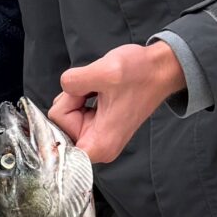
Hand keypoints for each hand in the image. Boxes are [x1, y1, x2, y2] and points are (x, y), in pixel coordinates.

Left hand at [51, 41, 184, 165]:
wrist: (159, 69)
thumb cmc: (140, 74)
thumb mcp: (105, 72)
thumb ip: (73, 81)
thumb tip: (64, 87)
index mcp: (98, 146)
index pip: (57, 136)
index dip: (63, 111)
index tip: (80, 98)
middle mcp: (96, 147)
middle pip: (59, 122)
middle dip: (72, 99)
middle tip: (96, 87)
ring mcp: (96, 136)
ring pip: (64, 113)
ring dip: (77, 94)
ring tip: (102, 88)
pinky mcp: (96, 125)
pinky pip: (72, 110)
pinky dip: (81, 95)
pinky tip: (100, 90)